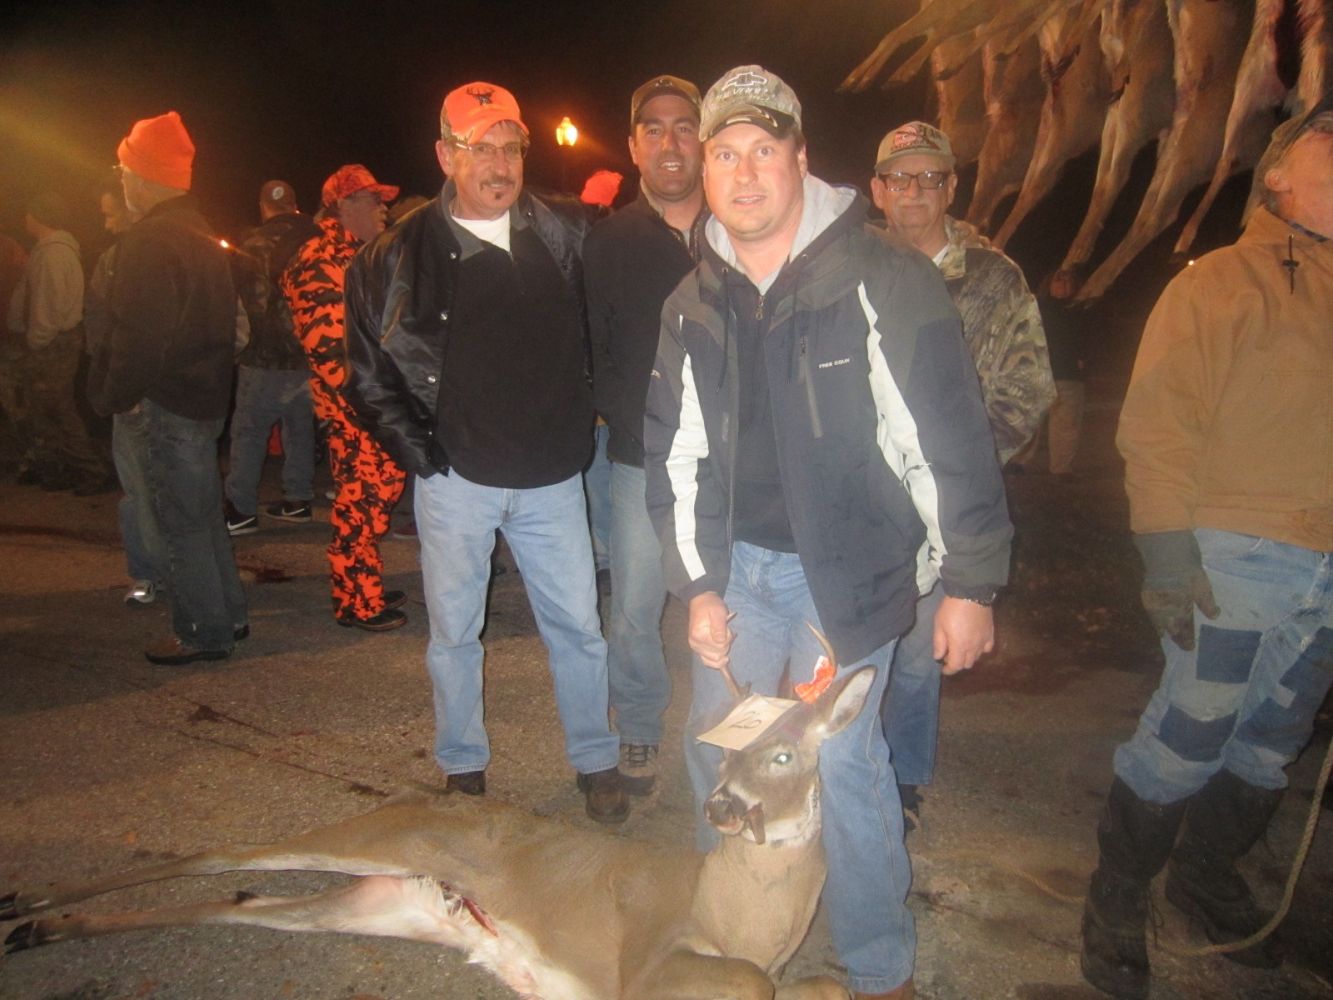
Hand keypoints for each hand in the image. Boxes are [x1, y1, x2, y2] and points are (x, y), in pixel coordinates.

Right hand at [688, 591, 734, 669]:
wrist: (701, 602)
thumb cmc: (711, 606)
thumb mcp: (718, 612)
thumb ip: (720, 628)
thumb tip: (722, 643)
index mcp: (699, 636)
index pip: (721, 646)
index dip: (728, 638)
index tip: (727, 627)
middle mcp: (695, 645)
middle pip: (719, 655)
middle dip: (726, 644)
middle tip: (725, 631)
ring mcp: (696, 648)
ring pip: (715, 661)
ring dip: (723, 652)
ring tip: (723, 639)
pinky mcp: (699, 650)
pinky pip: (708, 662)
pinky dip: (717, 663)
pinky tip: (724, 660)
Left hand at [932, 596, 994, 674]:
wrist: (970, 593)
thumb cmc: (951, 609)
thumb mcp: (939, 625)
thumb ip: (939, 643)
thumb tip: (938, 657)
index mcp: (960, 646)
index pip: (956, 666)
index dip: (949, 670)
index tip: (943, 669)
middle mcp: (974, 647)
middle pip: (967, 664)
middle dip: (958, 663)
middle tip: (950, 656)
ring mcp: (984, 641)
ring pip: (977, 658)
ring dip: (968, 657)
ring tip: (961, 650)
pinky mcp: (991, 633)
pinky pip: (987, 649)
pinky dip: (981, 650)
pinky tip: (975, 645)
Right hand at [1133, 531, 1220, 650]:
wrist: (1164, 545)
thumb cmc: (1186, 563)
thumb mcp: (1201, 582)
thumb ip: (1206, 601)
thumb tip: (1214, 616)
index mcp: (1181, 604)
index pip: (1184, 625)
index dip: (1187, 637)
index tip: (1190, 648)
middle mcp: (1165, 605)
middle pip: (1171, 625)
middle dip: (1177, 636)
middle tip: (1182, 646)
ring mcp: (1154, 599)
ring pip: (1159, 620)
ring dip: (1165, 629)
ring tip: (1167, 637)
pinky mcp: (1148, 591)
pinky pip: (1151, 611)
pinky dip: (1154, 618)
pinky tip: (1156, 621)